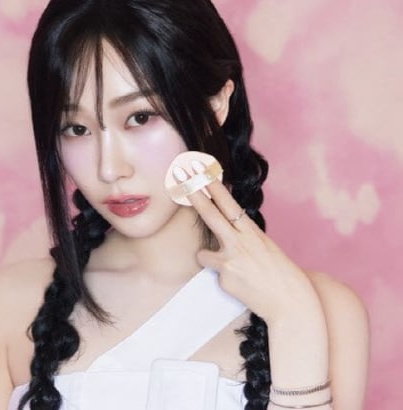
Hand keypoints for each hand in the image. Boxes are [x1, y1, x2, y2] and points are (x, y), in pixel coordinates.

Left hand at [175, 163, 318, 324]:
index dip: (213, 186)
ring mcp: (231, 260)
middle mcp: (240, 242)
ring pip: (203, 254)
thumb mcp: (264, 247)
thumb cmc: (279, 274)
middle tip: (180, 175)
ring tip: (238, 271)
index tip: (200, 170)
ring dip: (212, 261)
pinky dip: (224, 279)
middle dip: (194, 193)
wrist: (291, 301)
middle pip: (210, 214)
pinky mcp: (225, 278)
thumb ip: (243, 236)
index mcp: (252, 232)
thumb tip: (227, 226)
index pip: (228, 204)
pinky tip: (242, 285)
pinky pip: (215, 275)